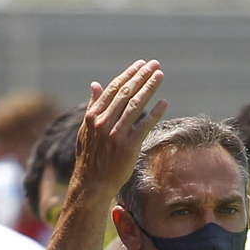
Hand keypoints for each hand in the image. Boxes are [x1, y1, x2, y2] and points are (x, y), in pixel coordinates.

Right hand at [72, 59, 168, 206]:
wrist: (91, 184)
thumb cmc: (90, 158)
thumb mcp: (86, 130)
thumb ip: (93, 106)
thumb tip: (96, 84)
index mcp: (93, 116)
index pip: (113, 89)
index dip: (128, 75)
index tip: (141, 64)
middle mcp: (104, 122)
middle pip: (126, 93)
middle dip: (142, 76)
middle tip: (155, 65)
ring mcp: (116, 134)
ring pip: (135, 105)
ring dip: (149, 88)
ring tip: (160, 75)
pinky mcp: (128, 147)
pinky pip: (144, 126)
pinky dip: (154, 113)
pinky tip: (164, 102)